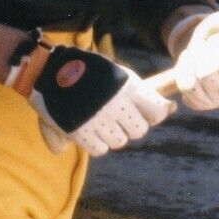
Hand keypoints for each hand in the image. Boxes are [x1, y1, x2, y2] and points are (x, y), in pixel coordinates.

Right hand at [30, 46, 172, 156]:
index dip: (153, 115)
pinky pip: (99, 149)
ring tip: (97, 120)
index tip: (146, 113)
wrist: (46, 69)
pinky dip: (95, 144)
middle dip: (129, 126)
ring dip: (111, 135)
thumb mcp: (116, 73)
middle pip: (138, 131)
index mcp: (128, 85)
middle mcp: (117, 103)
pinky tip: (87, 130)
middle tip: (115, 116)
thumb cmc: (85, 70)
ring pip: (119, 141)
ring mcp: (99, 119)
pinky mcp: (81, 132)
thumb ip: (144, 94)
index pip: (157, 111)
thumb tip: (173, 108)